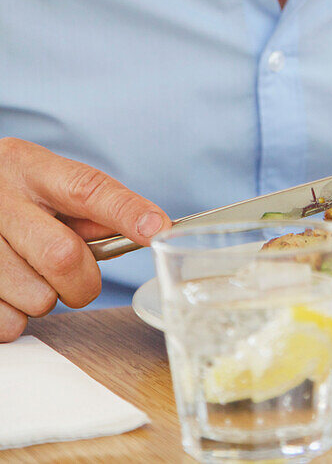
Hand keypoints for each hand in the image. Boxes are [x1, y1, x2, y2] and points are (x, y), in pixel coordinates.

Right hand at [0, 138, 170, 340]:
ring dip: (48, 298)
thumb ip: (88, 206)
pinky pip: (8, 322)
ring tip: (34, 275)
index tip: (158, 229)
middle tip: (81, 279)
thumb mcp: (46, 183)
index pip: (87, 189)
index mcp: (27, 167)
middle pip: (62, 255)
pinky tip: (11, 290)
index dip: (127, 212)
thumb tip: (143, 228)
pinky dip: (19, 317)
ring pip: (37, 297)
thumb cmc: (16, 195)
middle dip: (84, 280)